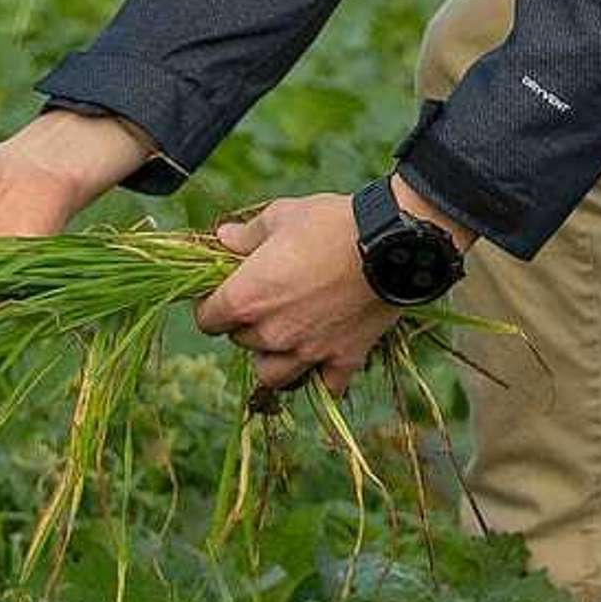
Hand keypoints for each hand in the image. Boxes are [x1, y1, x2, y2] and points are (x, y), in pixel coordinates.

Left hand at [194, 191, 407, 395]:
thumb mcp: (284, 215)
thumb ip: (248, 234)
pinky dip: (322, 376)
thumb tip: (222, 238)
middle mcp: (270, 332)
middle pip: (240, 342)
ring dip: (274, 358)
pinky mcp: (343, 358)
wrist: (393, 241)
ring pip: (272, 374)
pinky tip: (325, 358)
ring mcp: (307, 351)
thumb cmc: (331, 223)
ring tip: (289, 336)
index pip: (207, 319)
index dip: (214, 304)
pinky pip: (325, 386)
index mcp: (246, 298)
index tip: (228, 290)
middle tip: (270, 300)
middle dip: (249, 323)